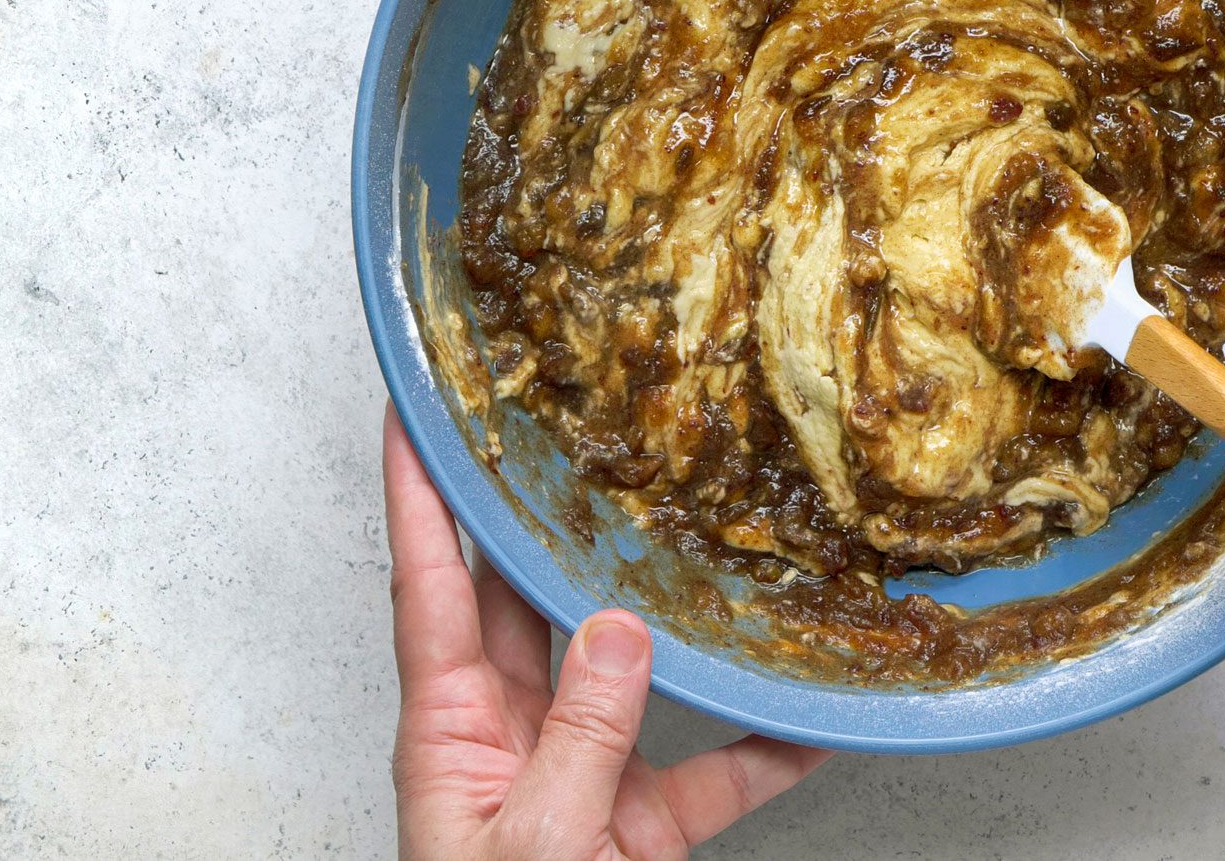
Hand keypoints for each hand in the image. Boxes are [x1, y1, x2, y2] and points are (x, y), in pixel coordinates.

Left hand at [382, 404, 831, 858]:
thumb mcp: (534, 846)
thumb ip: (582, 740)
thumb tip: (624, 630)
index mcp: (449, 730)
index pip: (429, 583)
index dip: (417, 493)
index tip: (414, 408)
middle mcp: (509, 734)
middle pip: (530, 600)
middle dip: (549, 516)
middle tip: (574, 425)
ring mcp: (578, 773)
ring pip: (627, 667)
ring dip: (671, 613)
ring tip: (705, 531)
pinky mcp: (638, 824)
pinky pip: (710, 769)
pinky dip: (762, 746)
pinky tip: (810, 714)